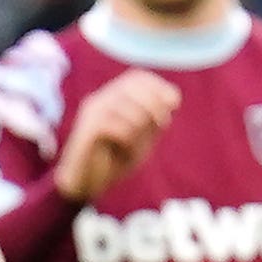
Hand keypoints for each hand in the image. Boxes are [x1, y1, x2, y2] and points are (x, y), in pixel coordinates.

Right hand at [53, 67, 180, 201]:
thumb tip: (173, 98)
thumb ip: (155, 120)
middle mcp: (100, 100)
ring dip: (139, 126)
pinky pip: (114, 125)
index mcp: (113, 99)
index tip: (175, 103)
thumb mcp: (142, 139)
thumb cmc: (114, 162)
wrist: (86, 184)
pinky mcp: (86, 129)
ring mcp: (91, 113)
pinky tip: (123, 149)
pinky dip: (126, 137)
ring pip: (124, 105)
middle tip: (162, 124)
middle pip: (131, 86)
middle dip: (153, 103)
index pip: (136, 77)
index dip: (158, 86)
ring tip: (135, 144)